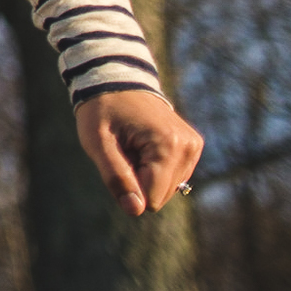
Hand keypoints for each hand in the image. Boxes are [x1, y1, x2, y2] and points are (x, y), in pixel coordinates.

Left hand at [77, 88, 203, 215]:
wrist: (115, 80)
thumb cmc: (102, 110)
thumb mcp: (98, 144)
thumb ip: (116, 178)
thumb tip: (135, 211)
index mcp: (168, 146)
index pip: (151, 199)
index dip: (128, 185)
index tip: (118, 156)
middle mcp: (188, 148)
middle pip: (160, 196)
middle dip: (137, 179)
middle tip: (124, 150)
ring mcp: (193, 147)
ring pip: (166, 189)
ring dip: (144, 173)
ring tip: (132, 145)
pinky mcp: (192, 147)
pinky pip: (171, 178)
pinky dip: (154, 167)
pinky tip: (143, 144)